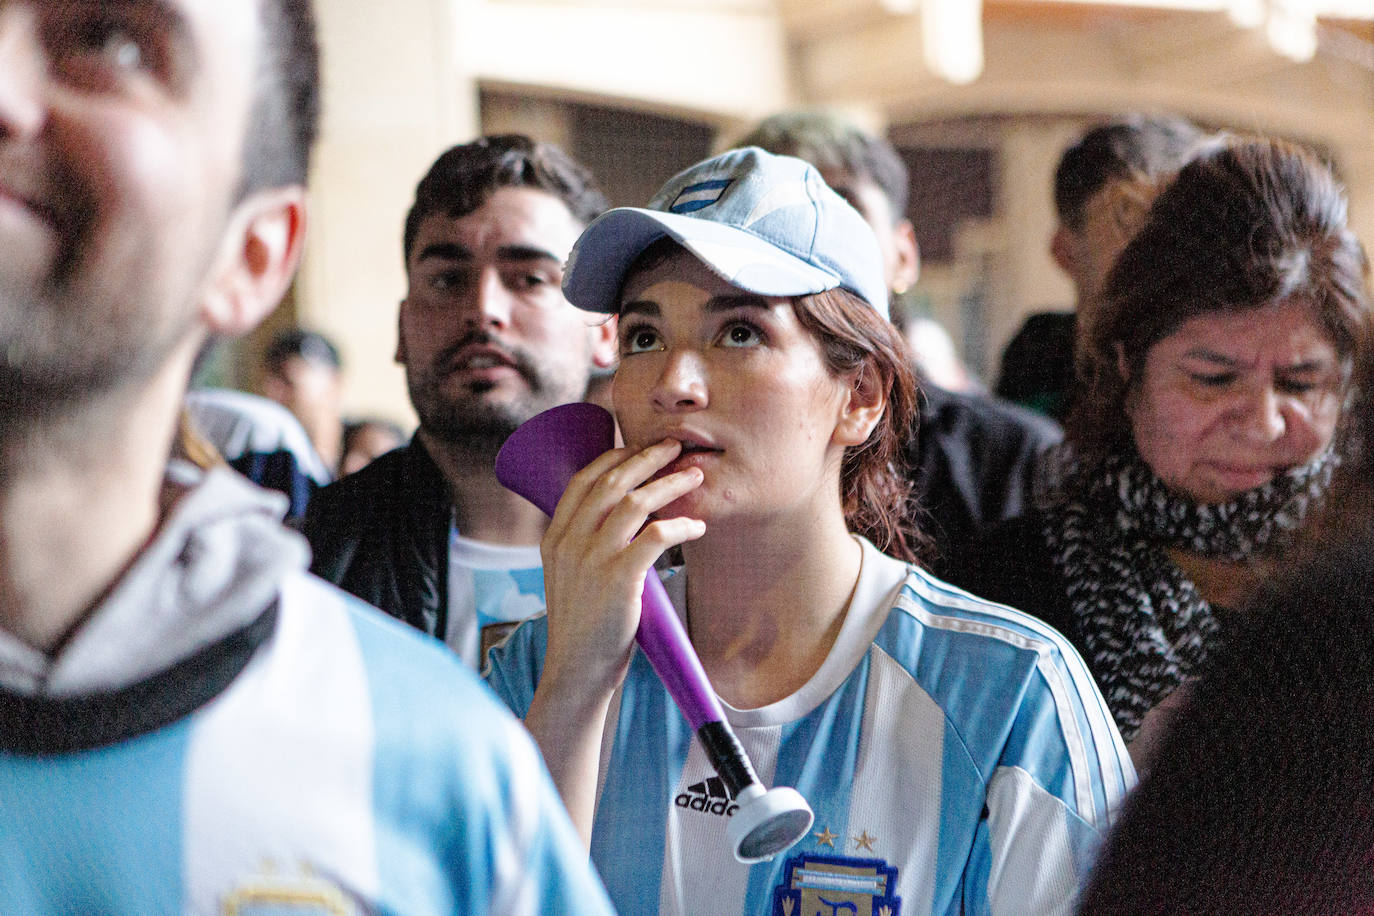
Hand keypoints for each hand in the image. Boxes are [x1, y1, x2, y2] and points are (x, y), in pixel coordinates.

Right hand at [538, 438, 706, 702]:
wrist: (577, 671)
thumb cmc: (583, 625)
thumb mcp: (570, 576)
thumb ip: (586, 544)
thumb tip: (625, 516)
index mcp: (554, 537)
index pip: (582, 480)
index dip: (613, 457)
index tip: (640, 447)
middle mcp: (569, 543)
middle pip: (611, 482)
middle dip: (646, 458)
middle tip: (674, 447)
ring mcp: (591, 560)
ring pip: (635, 503)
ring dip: (670, 484)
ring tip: (694, 477)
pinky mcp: (618, 580)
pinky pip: (656, 537)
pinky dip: (680, 525)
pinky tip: (696, 526)